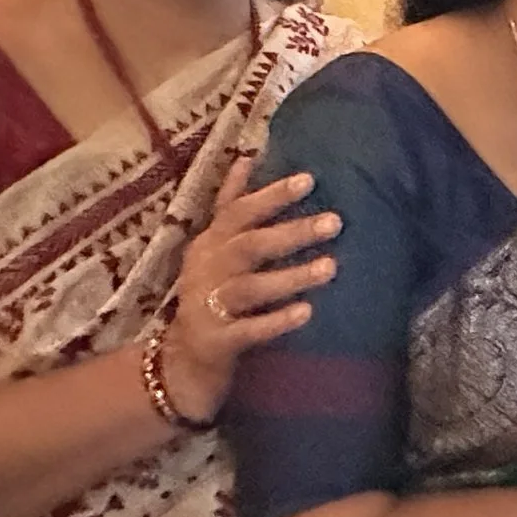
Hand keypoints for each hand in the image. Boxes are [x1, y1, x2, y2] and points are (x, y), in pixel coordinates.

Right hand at [157, 159, 340, 421]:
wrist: (181, 360)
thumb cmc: (210, 296)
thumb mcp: (214, 248)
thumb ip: (231, 206)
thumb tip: (246, 156)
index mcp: (209, 244)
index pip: (238, 211)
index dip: (270, 195)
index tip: (309, 179)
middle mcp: (206, 270)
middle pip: (249, 245)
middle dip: (292, 232)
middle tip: (335, 222)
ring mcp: (207, 305)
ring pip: (250, 287)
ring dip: (291, 276)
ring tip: (330, 267)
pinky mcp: (216, 340)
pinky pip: (248, 330)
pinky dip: (276, 321)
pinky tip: (307, 313)